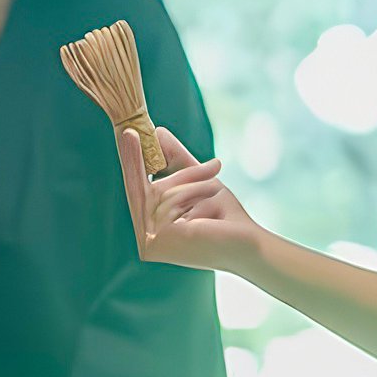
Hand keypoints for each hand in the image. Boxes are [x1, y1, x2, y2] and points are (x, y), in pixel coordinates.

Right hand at [114, 127, 266, 274]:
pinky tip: (213, 216)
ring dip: (195, 186)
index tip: (127, 133)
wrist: (249, 245)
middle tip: (131, 131)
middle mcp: (145, 237)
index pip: (136, 189)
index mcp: (150, 228)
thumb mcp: (198, 181)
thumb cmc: (224, 217)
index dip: (130, 162)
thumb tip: (157, 132)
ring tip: (215, 201)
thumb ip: (176, 160)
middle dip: (144, 159)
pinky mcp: (157, 241)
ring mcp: (148, 242)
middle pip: (143, 187)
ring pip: (164, 191)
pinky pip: (172, 200)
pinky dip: (195, 197)